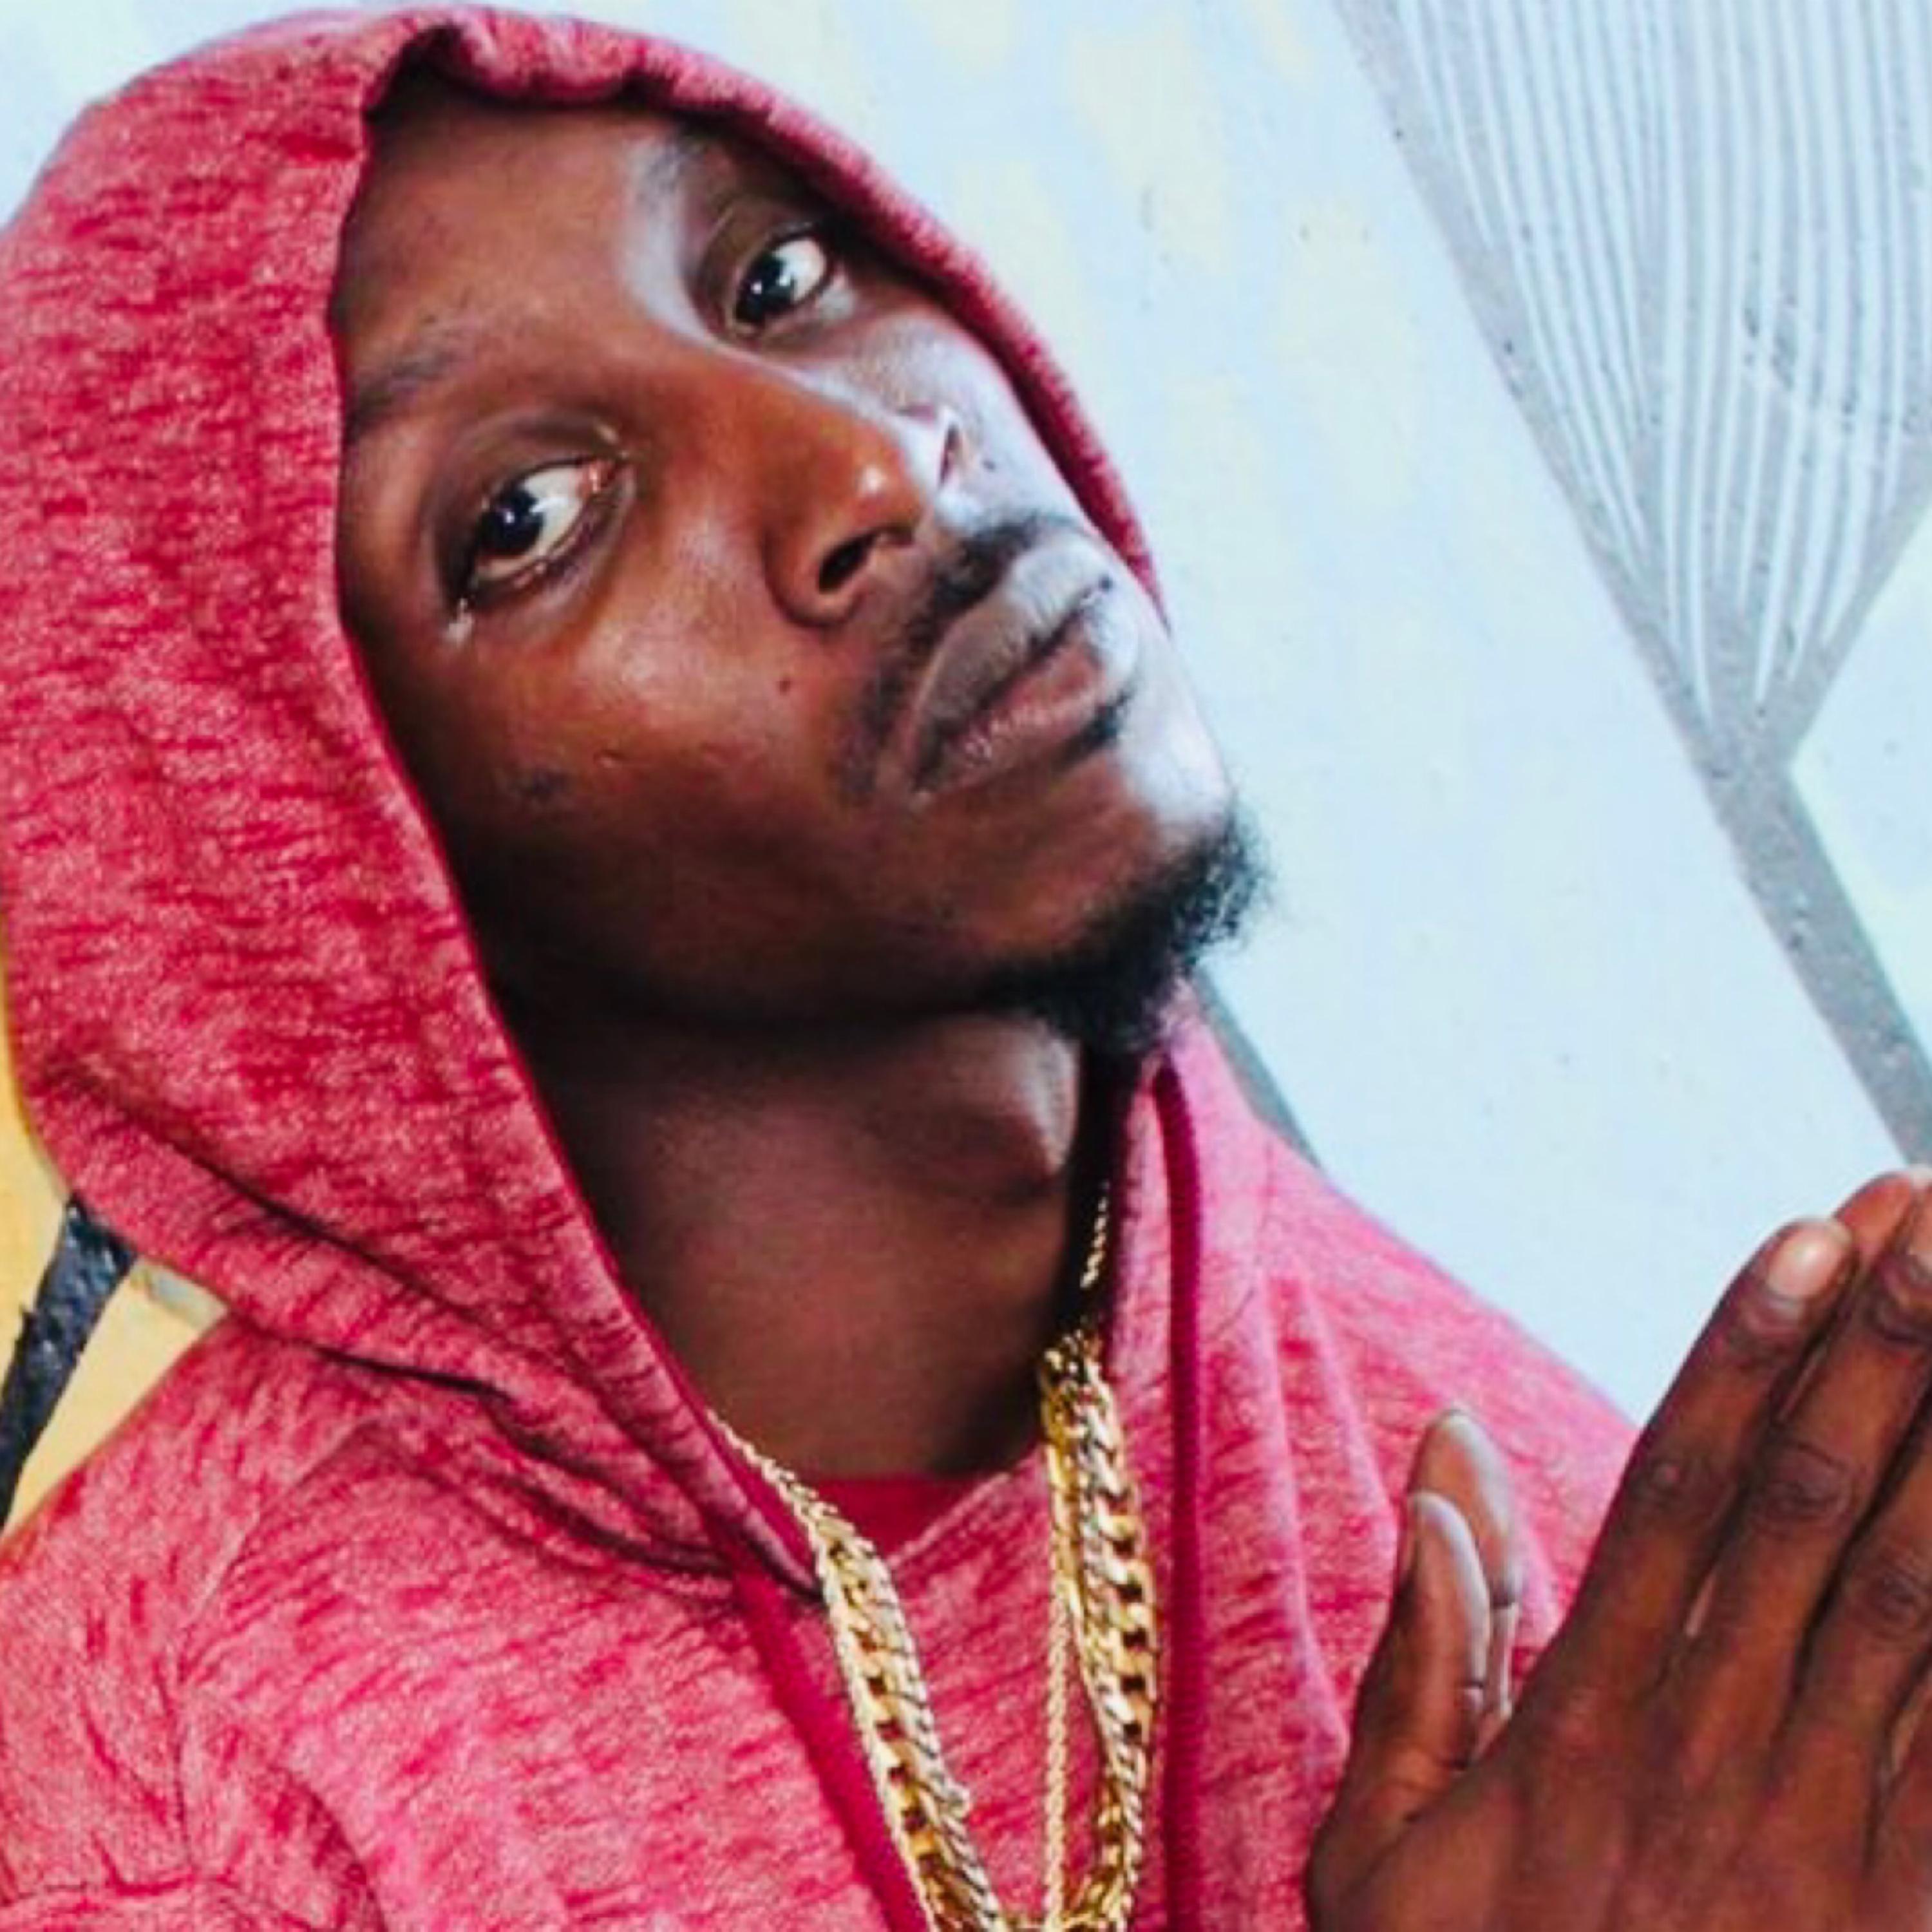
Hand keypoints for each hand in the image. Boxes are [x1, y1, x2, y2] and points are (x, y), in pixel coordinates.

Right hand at [1310, 1170, 1931, 1930]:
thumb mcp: (1382, 1859)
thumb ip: (1422, 1660)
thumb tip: (1442, 1469)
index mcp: (1587, 1724)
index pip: (1678, 1491)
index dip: (1744, 1354)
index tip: (1802, 1235)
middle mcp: (1719, 1753)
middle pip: (1815, 1513)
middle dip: (1885, 1349)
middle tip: (1929, 1210)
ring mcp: (1833, 1842)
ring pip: (1917, 1606)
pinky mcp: (1912, 1910)